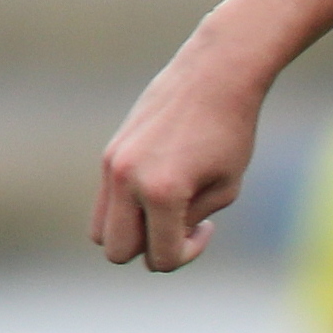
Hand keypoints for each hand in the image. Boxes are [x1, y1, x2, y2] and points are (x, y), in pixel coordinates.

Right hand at [95, 30, 270, 269]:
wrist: (215, 74)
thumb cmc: (231, 133)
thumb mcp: (225, 189)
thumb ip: (189, 223)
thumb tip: (158, 240)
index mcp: (162, 192)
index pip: (161, 258)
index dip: (189, 253)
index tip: (207, 226)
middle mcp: (127, 180)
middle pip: (117, 252)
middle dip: (151, 248)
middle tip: (182, 222)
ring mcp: (112, 165)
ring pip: (100, 231)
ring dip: (132, 231)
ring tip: (167, 208)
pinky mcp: (109, 152)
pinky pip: (105, 201)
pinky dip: (128, 208)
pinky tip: (160, 186)